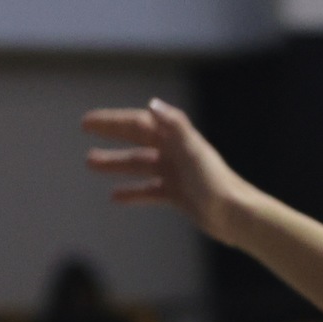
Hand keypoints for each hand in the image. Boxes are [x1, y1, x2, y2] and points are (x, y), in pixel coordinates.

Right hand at [83, 98, 247, 241]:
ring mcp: (176, 174)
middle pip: (136, 139)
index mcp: (176, 138)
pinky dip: (133, 192)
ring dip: (116, 163)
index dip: (113, 120)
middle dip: (111, 134)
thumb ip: (174, 126)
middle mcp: (174, 152)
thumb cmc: (217, 183)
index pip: (138, 122)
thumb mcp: (193, 151)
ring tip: (90, 163)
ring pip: (139, 165)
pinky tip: (115, 196)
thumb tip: (152, 104)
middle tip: (85, 131)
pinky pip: (150, 191)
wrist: (237, 216)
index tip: (89, 121)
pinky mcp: (179, 196)